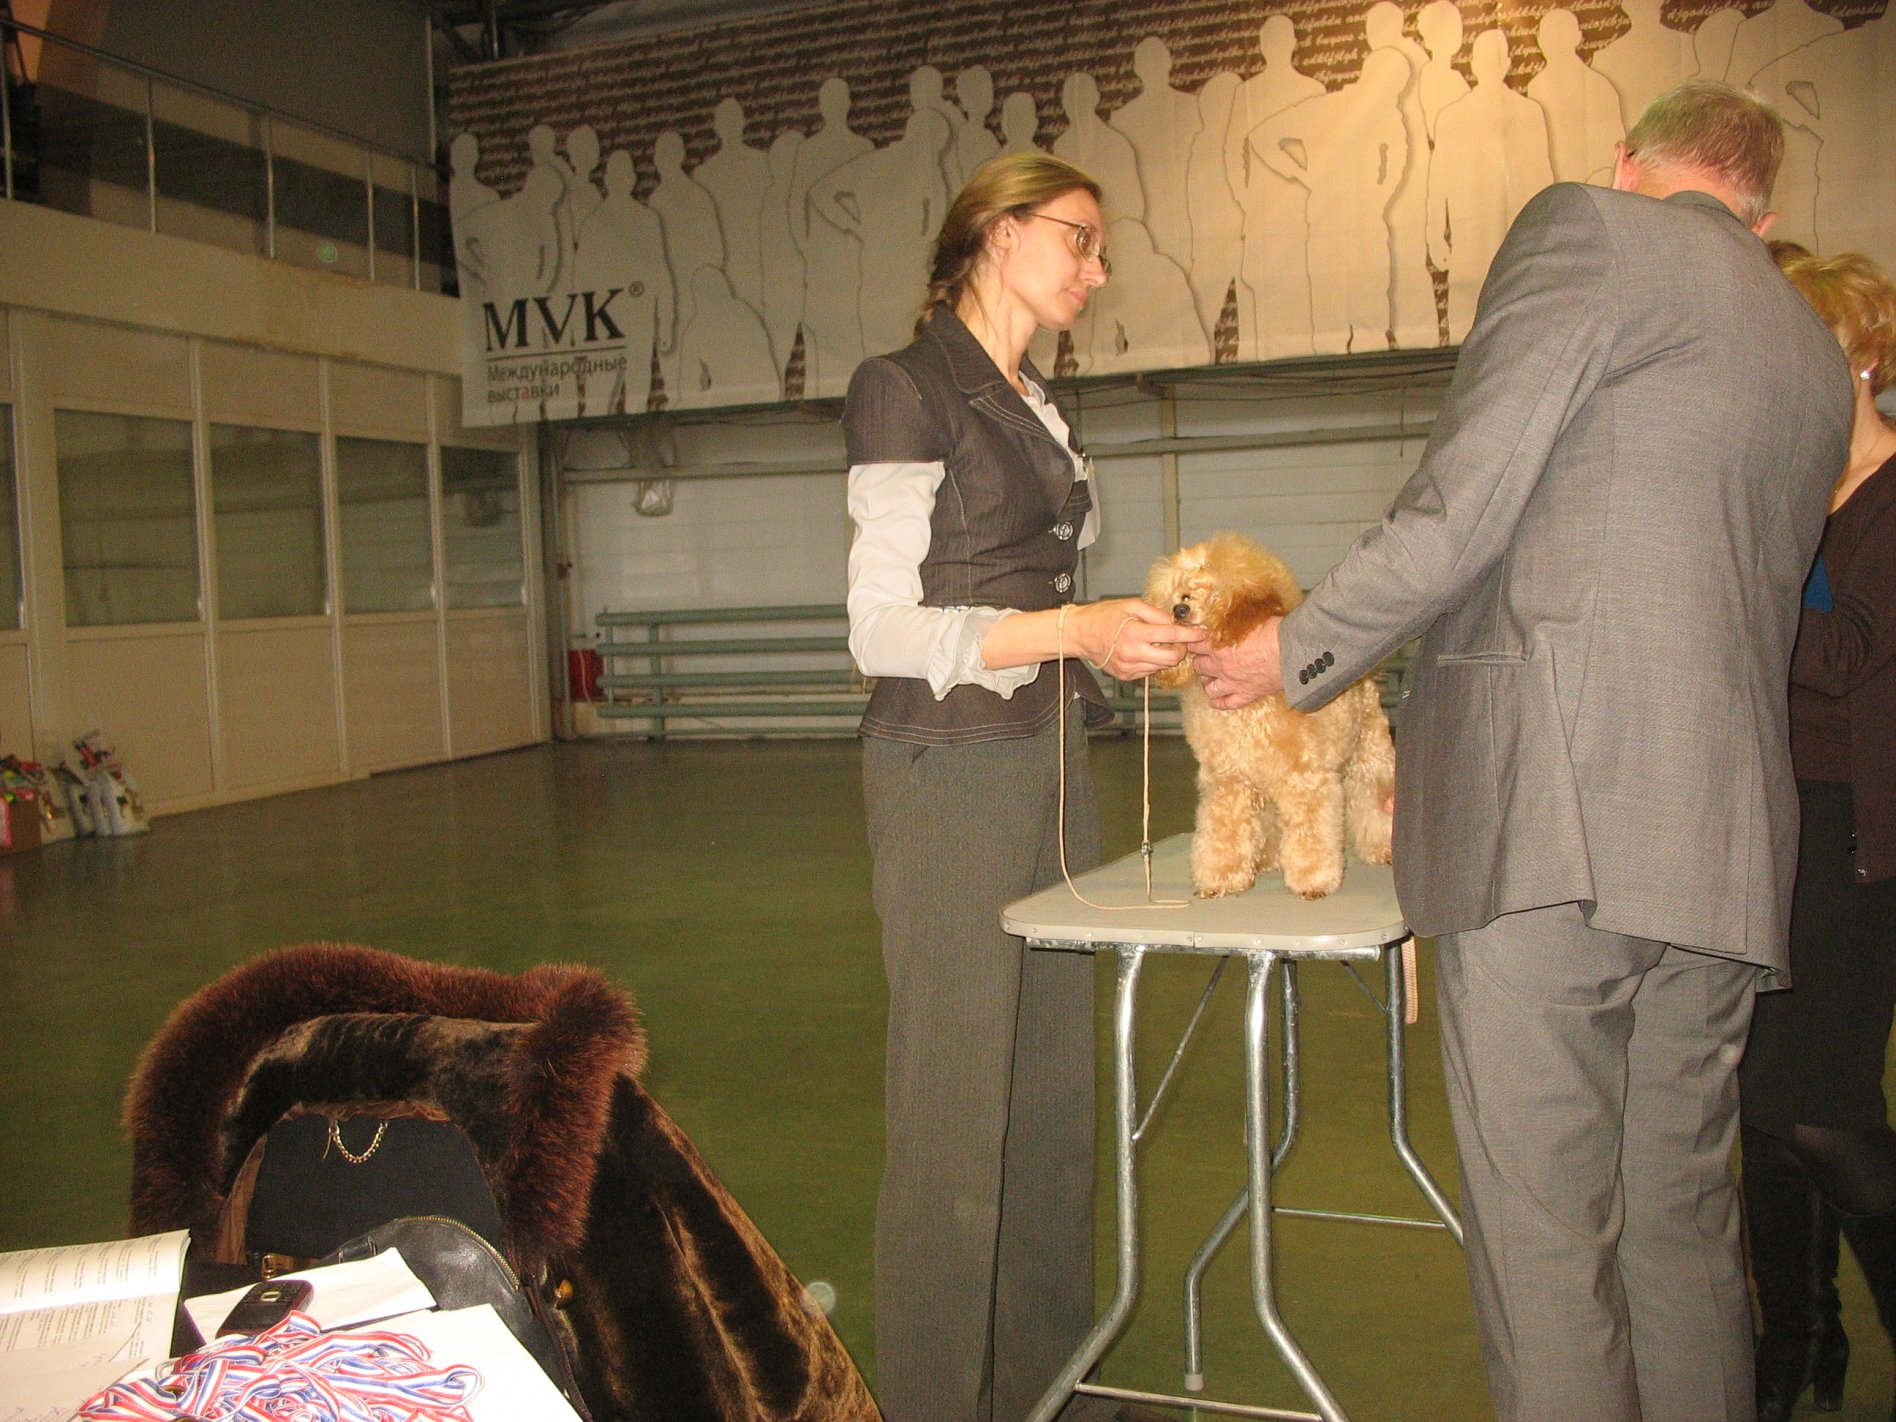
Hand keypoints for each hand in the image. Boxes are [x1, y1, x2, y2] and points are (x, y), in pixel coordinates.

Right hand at [1067, 598, 1207, 681]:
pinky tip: (1144, 651)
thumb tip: (1175, 622)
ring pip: (1162, 666)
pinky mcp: (1126, 676)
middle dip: (1182, 650)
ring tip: (1157, 643)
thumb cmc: (1103, 615)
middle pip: (1172, 659)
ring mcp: (1129, 668)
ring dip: (1166, 655)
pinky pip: (1149, 671)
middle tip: (1181, 641)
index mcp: (1135, 633)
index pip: (1172, 636)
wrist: (1079, 634)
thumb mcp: (1130, 605)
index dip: (1191, 635)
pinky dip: (1152, 661)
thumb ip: (1156, 614)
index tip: (1202, 633)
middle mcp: (1133, 653)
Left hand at [1192, 615, 1284, 708]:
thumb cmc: (1274, 632)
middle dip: (1201, 662)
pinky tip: (1215, 701)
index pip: (1195, 645)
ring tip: (1211, 678)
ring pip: (1209, 688)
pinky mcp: (1246, 694)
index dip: (1195, 643)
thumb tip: (1230, 618)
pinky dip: (1219, 703)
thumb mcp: (1248, 619)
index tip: (1198, 643)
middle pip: (1199, 667)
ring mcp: (1232, 683)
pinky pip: (1226, 703)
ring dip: (1208, 682)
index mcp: (1219, 645)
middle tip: (1206, 659)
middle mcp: (1221, 666)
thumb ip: (1234, 623)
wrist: (1292, 651)